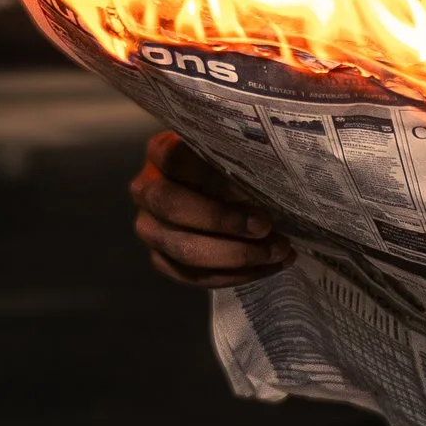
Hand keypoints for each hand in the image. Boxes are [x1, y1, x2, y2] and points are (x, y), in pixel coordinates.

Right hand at [129, 130, 296, 287]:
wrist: (217, 191)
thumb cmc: (230, 163)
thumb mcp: (232, 149)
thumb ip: (241, 156)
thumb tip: (272, 177)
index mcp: (159, 153)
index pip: (176, 159)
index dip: (212, 176)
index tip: (250, 187)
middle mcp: (146, 191)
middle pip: (173, 207)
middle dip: (223, 220)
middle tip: (265, 225)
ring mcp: (150, 229)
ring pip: (185, 250)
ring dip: (237, 255)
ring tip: (279, 251)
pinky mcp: (162, 260)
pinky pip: (194, 276)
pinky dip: (235, 275)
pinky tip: (268, 267)